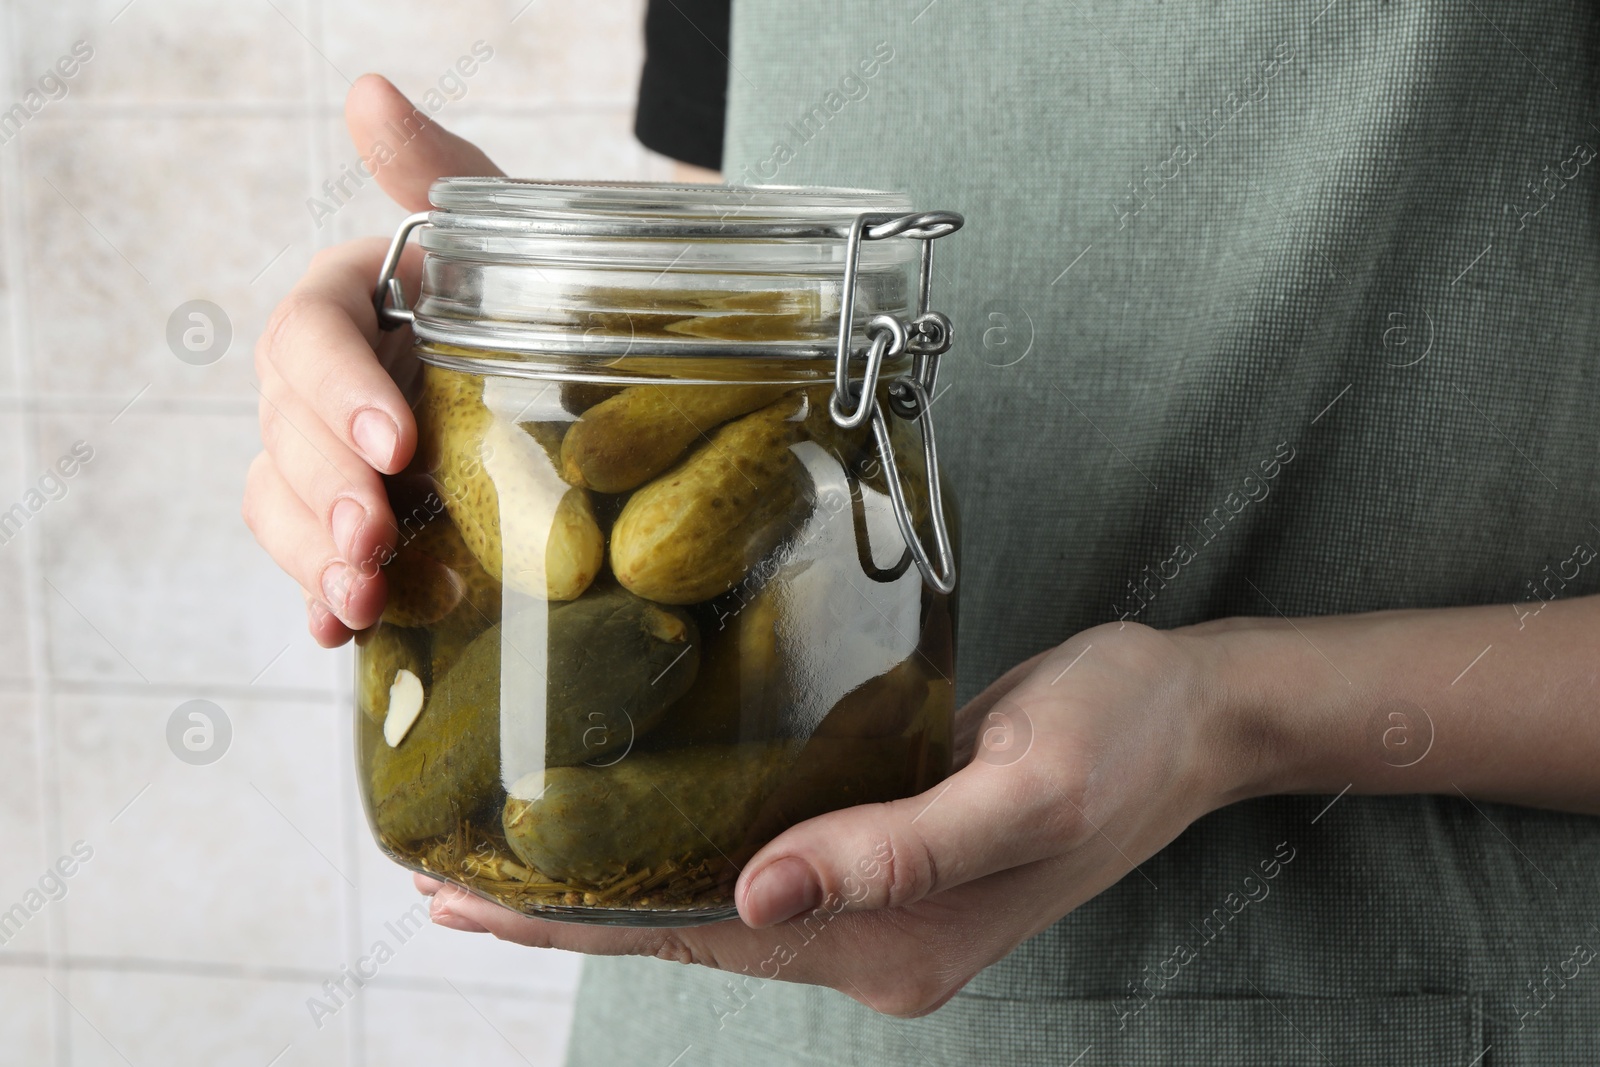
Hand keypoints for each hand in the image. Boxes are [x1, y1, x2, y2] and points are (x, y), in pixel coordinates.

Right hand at [242, 75, 499, 646]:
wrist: (582, 360)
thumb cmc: (538, 292)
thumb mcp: (505, 233)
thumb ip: (440, 175)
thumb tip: (370, 95)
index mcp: (351, 303)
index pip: (307, 335)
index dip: (338, 389)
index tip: (398, 438)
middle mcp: (327, 381)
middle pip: (282, 430)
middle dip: (326, 488)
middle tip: (378, 536)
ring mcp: (333, 454)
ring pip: (280, 500)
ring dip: (311, 552)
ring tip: (362, 596)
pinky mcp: (356, 518)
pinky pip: (311, 557)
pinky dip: (320, 595)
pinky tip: (342, 629)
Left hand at [419, 621, 1251, 1016]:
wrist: (1192, 714)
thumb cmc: (1121, 734)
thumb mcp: (1025, 784)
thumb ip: (900, 850)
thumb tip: (756, 902)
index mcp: (895, 942)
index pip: (697, 936)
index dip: (576, 922)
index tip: (464, 903)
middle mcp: (873, 941)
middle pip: (687, 930)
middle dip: (567, 913)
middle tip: (445, 884)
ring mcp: (881, 907)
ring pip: (714, 901)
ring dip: (610, 885)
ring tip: (502, 866)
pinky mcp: (887, 855)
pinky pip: (762, 861)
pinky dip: (679, 850)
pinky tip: (630, 827)